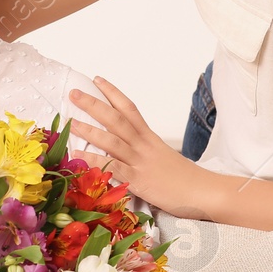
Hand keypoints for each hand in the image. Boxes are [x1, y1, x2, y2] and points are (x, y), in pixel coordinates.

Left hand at [67, 76, 218, 220]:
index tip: (96, 80)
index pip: (129, 108)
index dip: (112, 92)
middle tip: (74, 93)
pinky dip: (93, 160)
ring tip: (71, 121)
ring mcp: (140, 161)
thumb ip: (142, 149)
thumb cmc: (182, 177)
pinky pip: (112, 167)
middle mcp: (143, 144)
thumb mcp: (161, 156)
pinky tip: (77, 156)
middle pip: (116, 118)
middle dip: (94, 104)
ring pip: (112, 140)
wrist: (201, 191)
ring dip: (89, 129)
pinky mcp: (138, 180)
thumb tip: (122, 146)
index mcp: (149, 136)